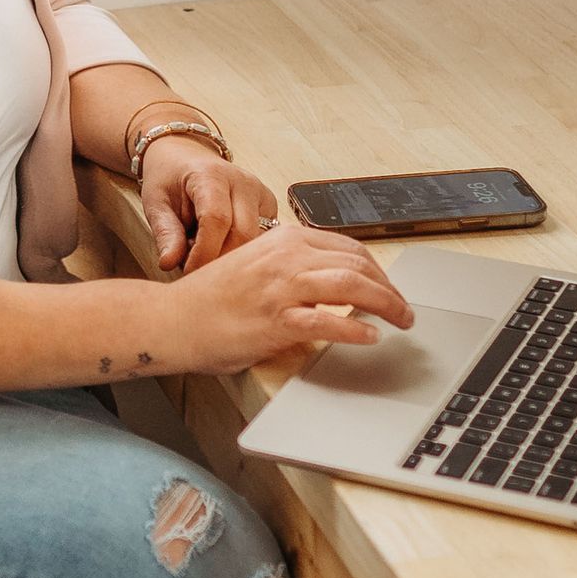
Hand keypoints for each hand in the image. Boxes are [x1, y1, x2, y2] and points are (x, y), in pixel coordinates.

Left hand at [138, 140, 278, 271]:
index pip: (216, 219)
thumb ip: (166, 233)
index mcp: (211, 175)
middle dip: (219, 261)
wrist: (185, 156)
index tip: (189, 272)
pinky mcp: (269, 206)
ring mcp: (260, 193)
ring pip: (256, 241)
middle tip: (197, 268)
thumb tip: (170, 263)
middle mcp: (243, 181)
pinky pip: (262, 239)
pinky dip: (242, 251)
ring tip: (206, 251)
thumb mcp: (156, 203)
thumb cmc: (170, 177)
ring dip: (231, 257)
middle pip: (242, 235)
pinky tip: (222, 247)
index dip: (204, 253)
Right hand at [169, 220, 413, 374]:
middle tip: (404, 309)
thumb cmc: (212, 299)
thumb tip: (333, 281)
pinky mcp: (275, 320)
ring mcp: (281, 288)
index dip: (377, 269)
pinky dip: (355, 329)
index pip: (348, 247)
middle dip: (390, 287)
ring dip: (386, 304)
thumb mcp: (257, 266)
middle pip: (358, 263)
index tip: (389, 287)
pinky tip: (370, 338)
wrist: (172, 320)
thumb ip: (293, 267)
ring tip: (401, 320)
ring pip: (351, 285)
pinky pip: (327, 321)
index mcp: (284, 239)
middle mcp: (286, 256)